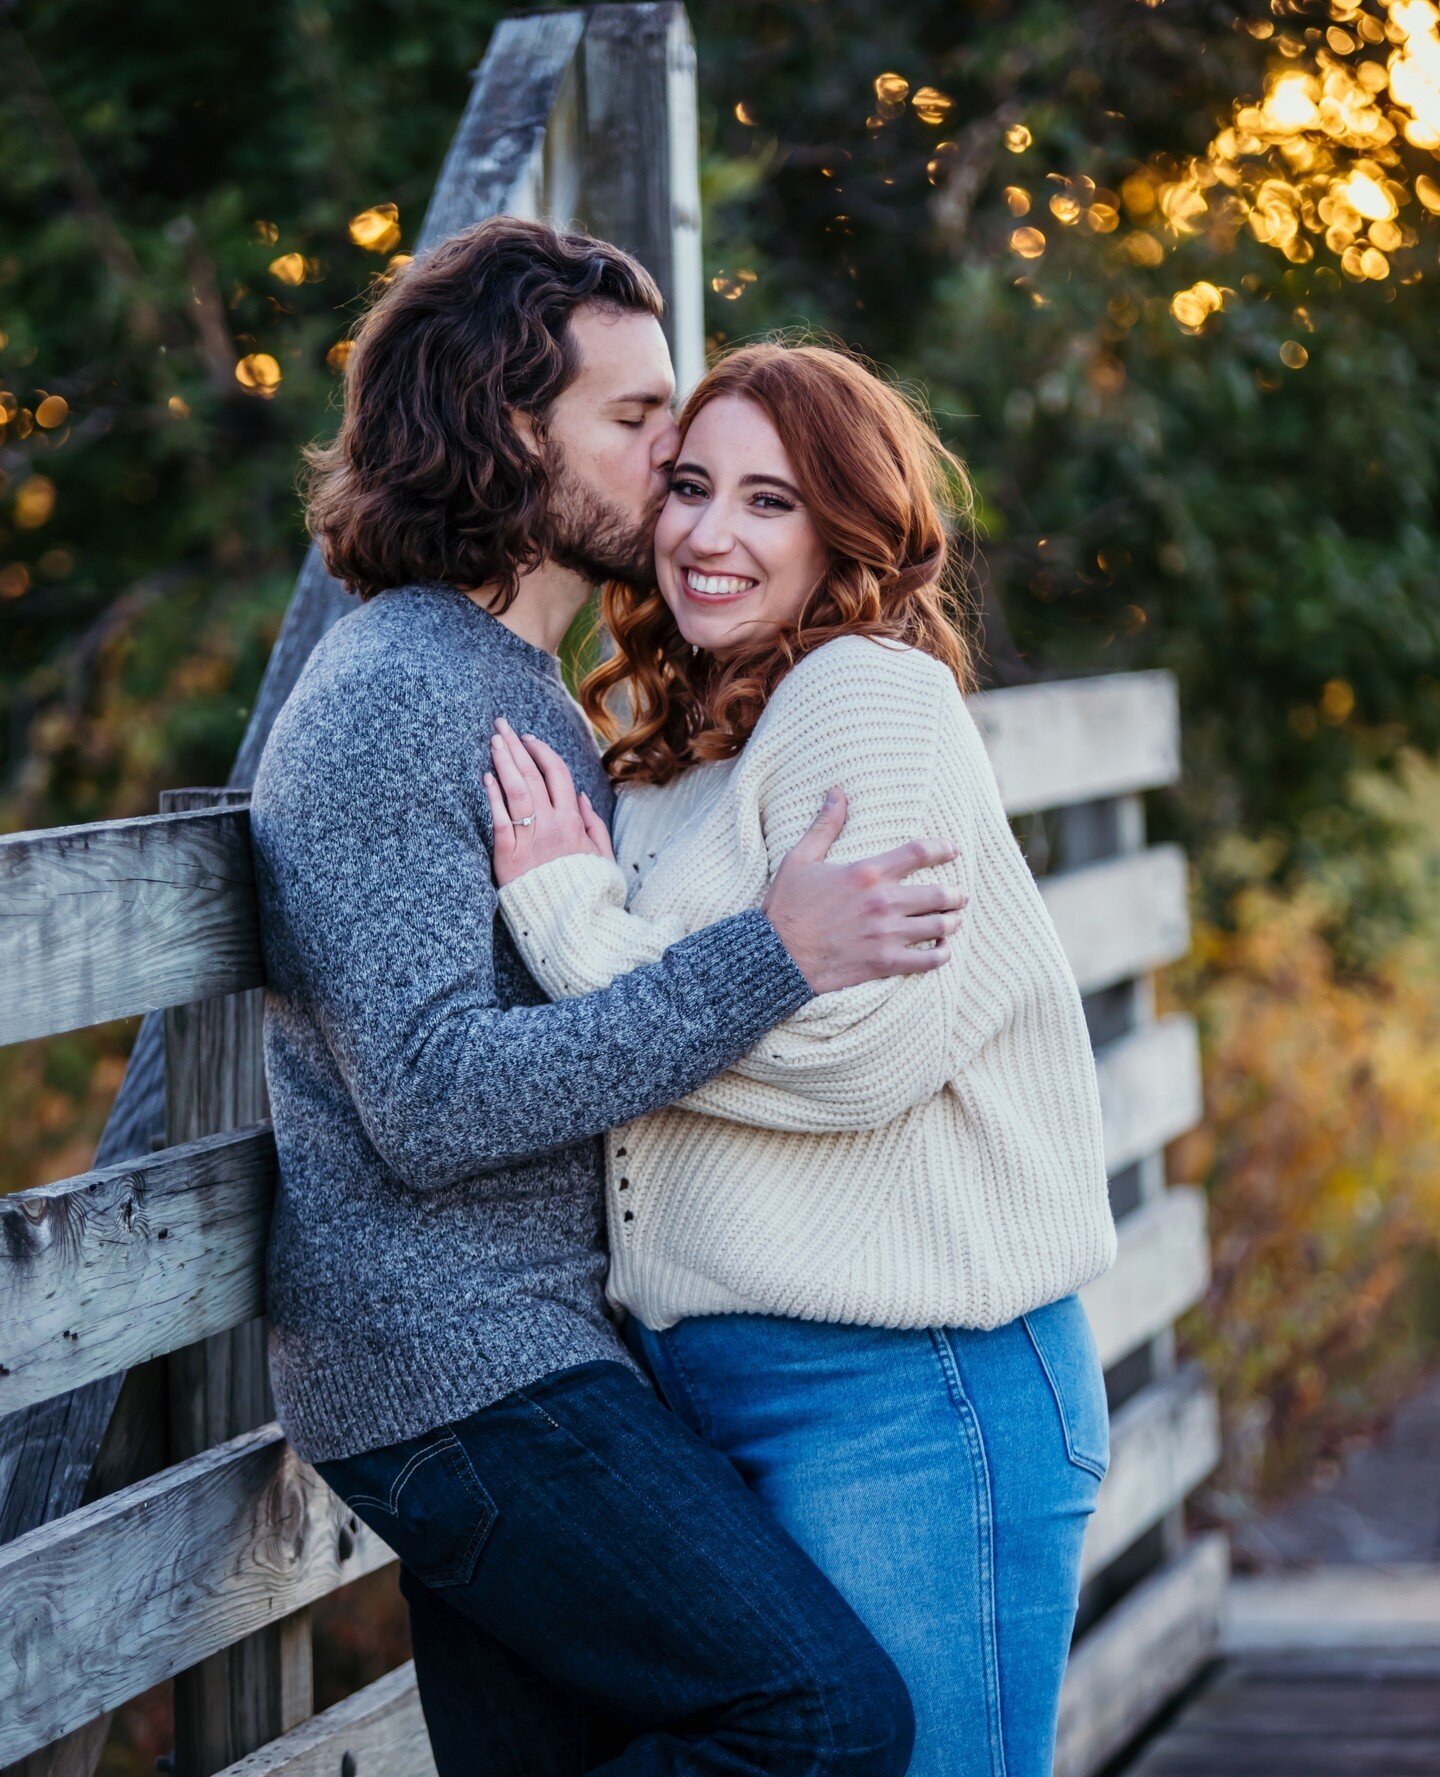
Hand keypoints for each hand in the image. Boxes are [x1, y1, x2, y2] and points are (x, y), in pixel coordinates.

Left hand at [483, 718, 614, 886]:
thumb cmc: (585, 890)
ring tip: (493, 741)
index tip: (528, 739)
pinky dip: (492, 797)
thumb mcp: (602, 857)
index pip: (557, 774)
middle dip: (515, 746)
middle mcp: (551, 825)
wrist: (569, 923)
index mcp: (573, 822)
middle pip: (532, 775)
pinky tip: (485, 778)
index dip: (541, 752)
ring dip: (503, 762)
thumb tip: (581, 796)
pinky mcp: (507, 857)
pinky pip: (499, 820)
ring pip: (515, 791)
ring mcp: (528, 840)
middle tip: (501, 724)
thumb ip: (593, 825)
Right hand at [762, 789, 967, 993]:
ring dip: (952, 922)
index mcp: (866, 873)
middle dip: (956, 894)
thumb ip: (825, 826)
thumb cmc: (787, 907)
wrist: (777, 957)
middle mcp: (883, 902)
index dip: (943, 848)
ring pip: (940, 926)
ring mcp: (887, 934)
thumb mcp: (800, 859)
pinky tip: (942, 949)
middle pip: (940, 893)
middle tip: (960, 895)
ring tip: (953, 921)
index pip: (919, 852)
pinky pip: (930, 960)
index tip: (953, 850)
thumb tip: (836, 793)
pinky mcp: (885, 962)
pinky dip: (942, 954)